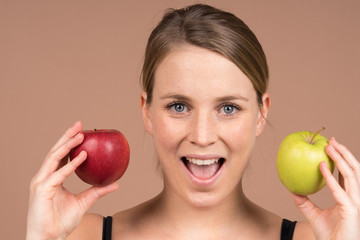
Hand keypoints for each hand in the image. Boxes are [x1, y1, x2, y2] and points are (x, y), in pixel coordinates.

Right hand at [26, 121, 118, 239]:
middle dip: (67, 136)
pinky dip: (70, 164)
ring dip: (67, 144)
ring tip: (81, 135)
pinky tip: (82, 156)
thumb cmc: (61, 221)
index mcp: (52, 178)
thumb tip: (116, 183)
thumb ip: (97, 191)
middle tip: (80, 124)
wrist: (50, 238)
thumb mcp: (84, 202)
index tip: (82, 131)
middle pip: (56, 151)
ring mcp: (41, 183)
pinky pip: (58, 174)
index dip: (69, 142)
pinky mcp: (41, 190)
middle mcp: (44, 177)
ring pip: (54, 157)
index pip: (60, 156)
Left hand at [292, 137, 359, 239]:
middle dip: (344, 153)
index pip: (348, 174)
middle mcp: (355, 199)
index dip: (342, 159)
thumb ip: (304, 201)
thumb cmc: (328, 235)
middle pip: (354, 171)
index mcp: (349, 198)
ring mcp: (355, 204)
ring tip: (328, 147)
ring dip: (340, 159)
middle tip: (331, 140)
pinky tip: (320, 167)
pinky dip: (330, 178)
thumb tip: (292, 188)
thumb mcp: (312, 214)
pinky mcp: (351, 211)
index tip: (331, 145)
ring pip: (352, 176)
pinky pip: (339, 191)